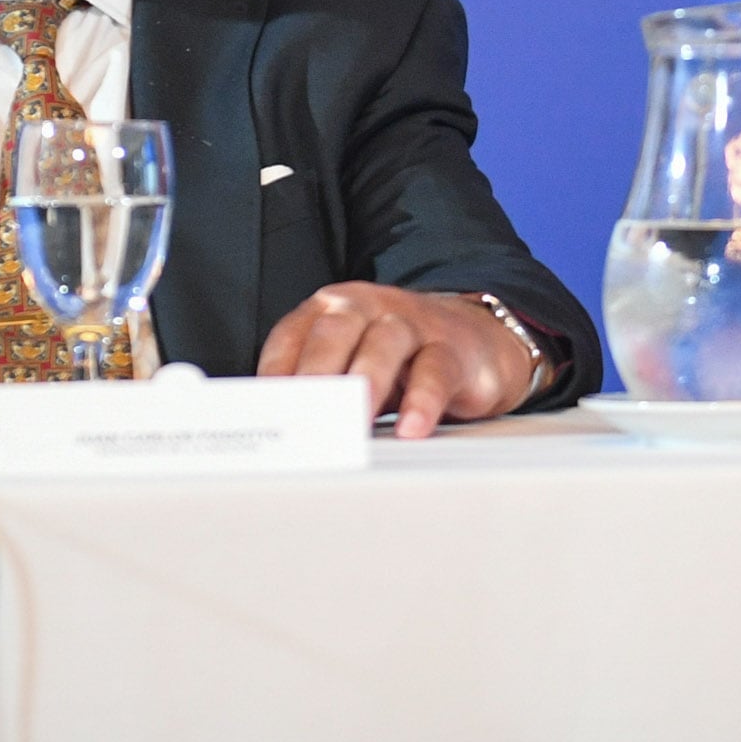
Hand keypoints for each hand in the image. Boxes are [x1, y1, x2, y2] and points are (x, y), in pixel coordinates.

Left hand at [256, 284, 537, 438]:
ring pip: (384, 342)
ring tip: (351, 421)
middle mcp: (368, 308)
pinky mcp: (452, 348)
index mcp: (332, 310)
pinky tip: (410, 428)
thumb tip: (275, 433)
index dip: (275, 371)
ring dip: (365, 381)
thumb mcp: (351, 368)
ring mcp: (412, 323)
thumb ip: (318, 389)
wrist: (476, 343)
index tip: (264, 411)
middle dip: (316, 374)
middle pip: (335, 332)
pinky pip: (435, 370)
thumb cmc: (399, 362)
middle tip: (302, 415)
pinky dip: (421, 400)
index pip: (292, 335)